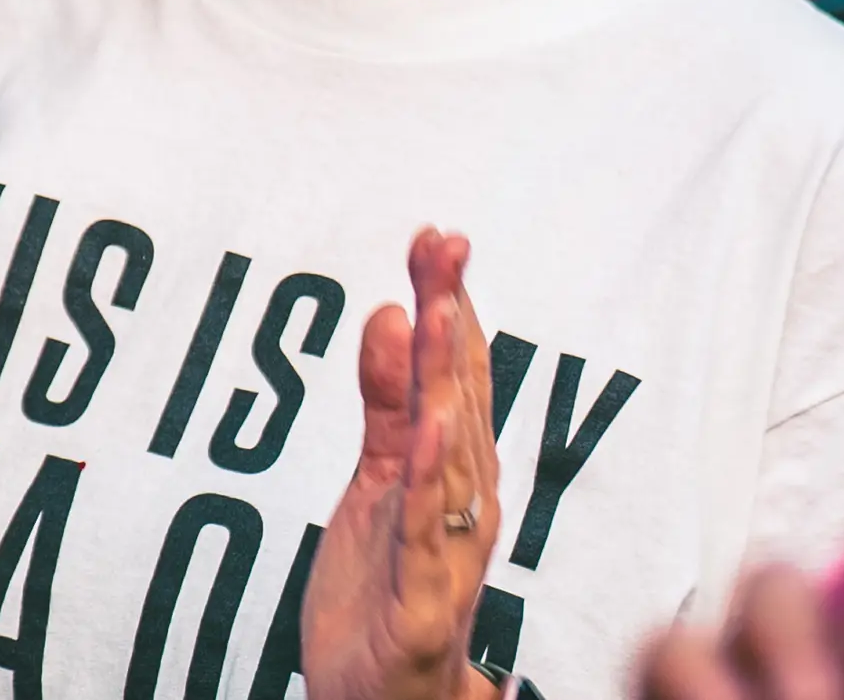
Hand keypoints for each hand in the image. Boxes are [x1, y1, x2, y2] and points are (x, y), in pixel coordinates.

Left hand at [304, 228, 503, 699]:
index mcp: (460, 474)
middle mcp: (467, 507)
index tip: (439, 236)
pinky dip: (432, 481)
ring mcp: (448, 556)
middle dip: (452, 318)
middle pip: (461, 398)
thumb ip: (384, 402)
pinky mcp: (421, 608)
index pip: (462, 375)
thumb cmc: (386, 597)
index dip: (451, 303)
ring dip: (447, 383)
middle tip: (444, 246)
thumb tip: (389, 313)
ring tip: (439, 315)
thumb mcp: (376, 485)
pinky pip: (426, 537)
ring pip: (450, 457)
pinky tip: (431, 428)